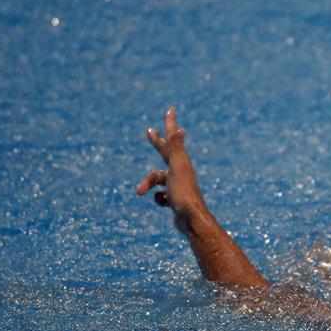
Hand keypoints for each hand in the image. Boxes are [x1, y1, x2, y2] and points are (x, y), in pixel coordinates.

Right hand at [135, 107, 206, 231]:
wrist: (191, 220)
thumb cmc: (183, 193)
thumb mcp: (177, 169)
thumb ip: (176, 149)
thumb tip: (180, 129)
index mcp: (181, 162)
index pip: (173, 138)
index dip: (169, 124)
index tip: (171, 110)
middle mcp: (181, 171)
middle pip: (166, 153)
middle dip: (157, 143)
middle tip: (150, 132)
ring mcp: (179, 184)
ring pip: (158, 179)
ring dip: (147, 184)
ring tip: (139, 192)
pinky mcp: (176, 198)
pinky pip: (161, 195)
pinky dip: (158, 198)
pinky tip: (163, 203)